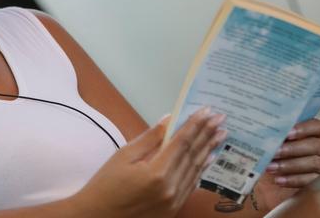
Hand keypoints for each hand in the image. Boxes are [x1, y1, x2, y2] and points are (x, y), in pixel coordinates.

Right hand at [72, 107, 226, 217]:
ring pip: (196, 170)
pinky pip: (191, 185)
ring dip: (209, 150)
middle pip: (193, 155)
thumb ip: (149, 138)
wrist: (99, 216)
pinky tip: (209, 158)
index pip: (182, 142)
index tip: (207, 111)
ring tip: (220, 134)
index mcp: (157, 173)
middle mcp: (170, 189)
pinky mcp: (173, 209)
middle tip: (220, 118)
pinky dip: (201, 169)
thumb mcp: (124, 155)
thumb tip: (168, 120)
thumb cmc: (106, 184)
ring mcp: (174, 201)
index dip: (195, 125)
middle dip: (207, 134)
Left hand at [253, 118, 319, 210]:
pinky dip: (293, 180)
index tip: (288, 133)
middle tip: (274, 151)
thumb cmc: (277, 154)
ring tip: (271, 166)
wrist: (274, 176)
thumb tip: (268, 131)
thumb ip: (277, 135)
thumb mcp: (277, 143)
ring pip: (313, 164)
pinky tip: (278, 179)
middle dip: (292, 149)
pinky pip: (310, 181)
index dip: (303, 128)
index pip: (316, 126)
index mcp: (317, 133)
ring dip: (289, 165)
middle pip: (315, 145)